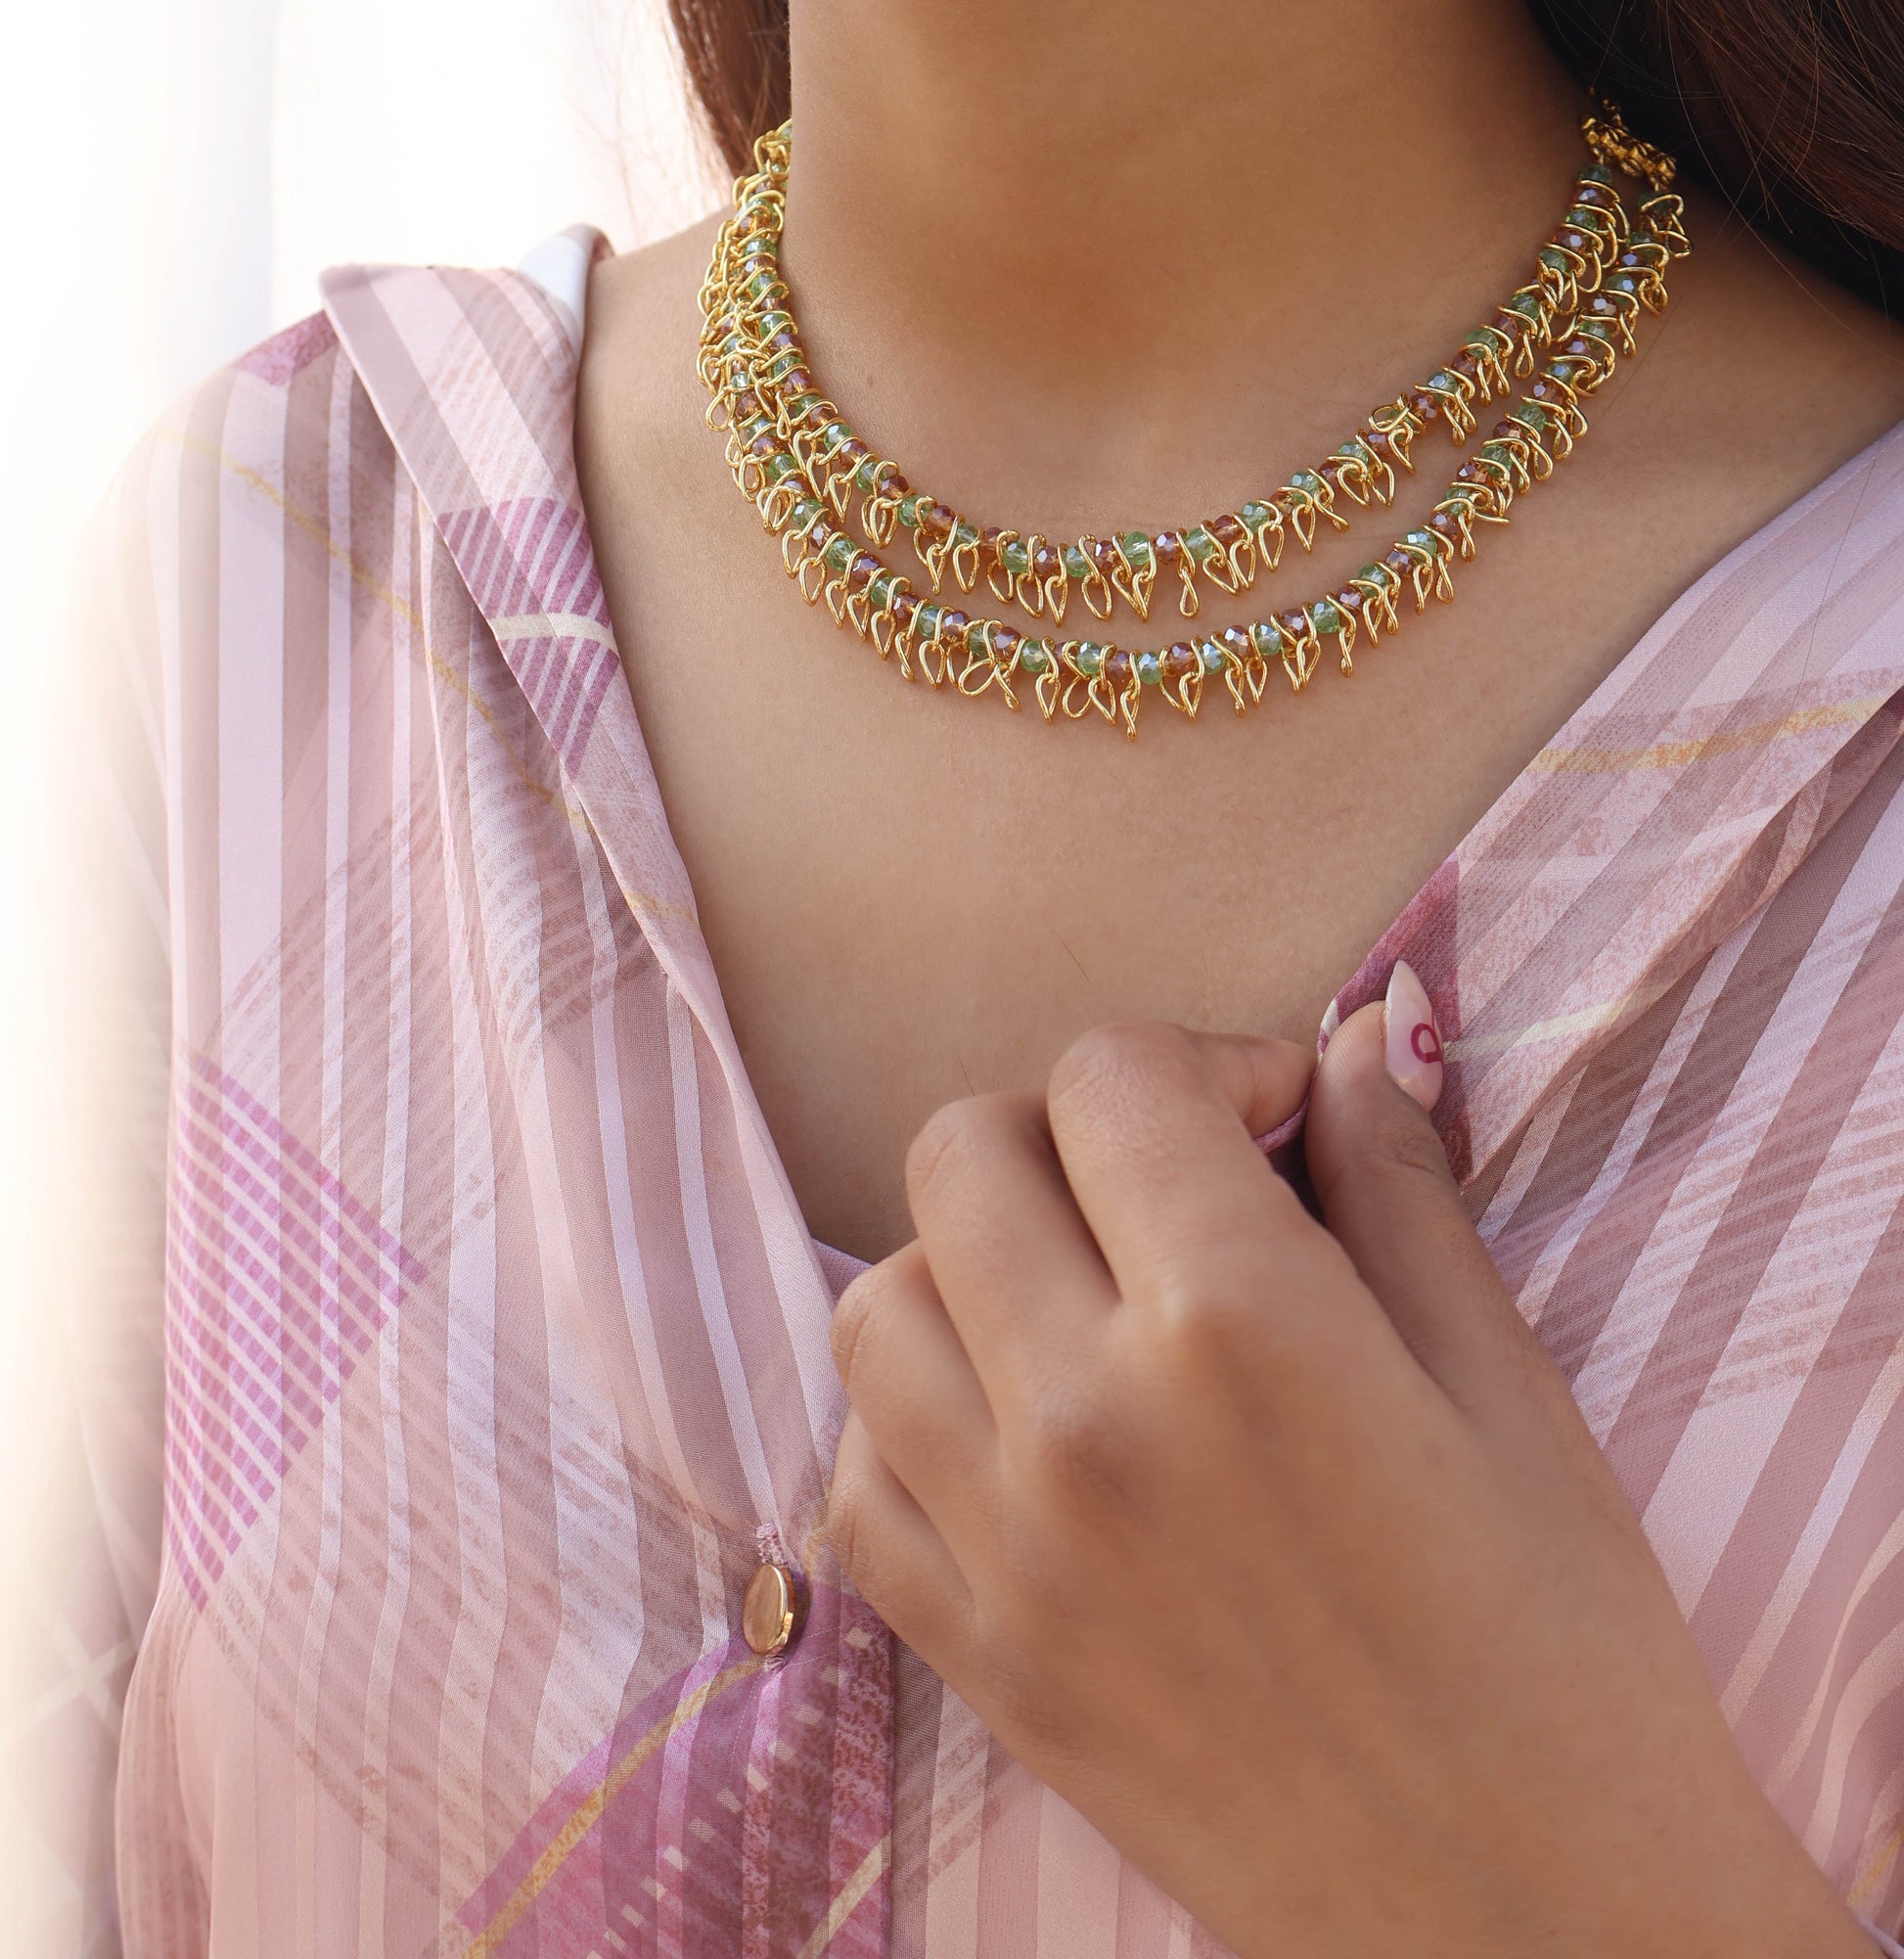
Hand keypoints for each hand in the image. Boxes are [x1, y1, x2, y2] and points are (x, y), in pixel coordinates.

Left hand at [825, 979, 1868, 1957]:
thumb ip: (1401, 1192)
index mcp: (1238, 1324)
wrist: (1527, 1923)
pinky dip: (909, 1417)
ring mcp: (1008, 1545)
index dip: (1202, 1060)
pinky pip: (855, 1475)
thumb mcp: (1508, 1390)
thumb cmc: (1560, 1650)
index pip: (1112, 1076)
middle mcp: (1086, 1417)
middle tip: (1167, 1185)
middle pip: (962, 1152)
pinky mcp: (977, 1657)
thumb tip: (1349, 1045)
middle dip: (1065, 1127)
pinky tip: (1016, 1430)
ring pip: (876, 1300)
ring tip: (1078, 1302)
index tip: (1273, 1116)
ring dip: (965, 1259)